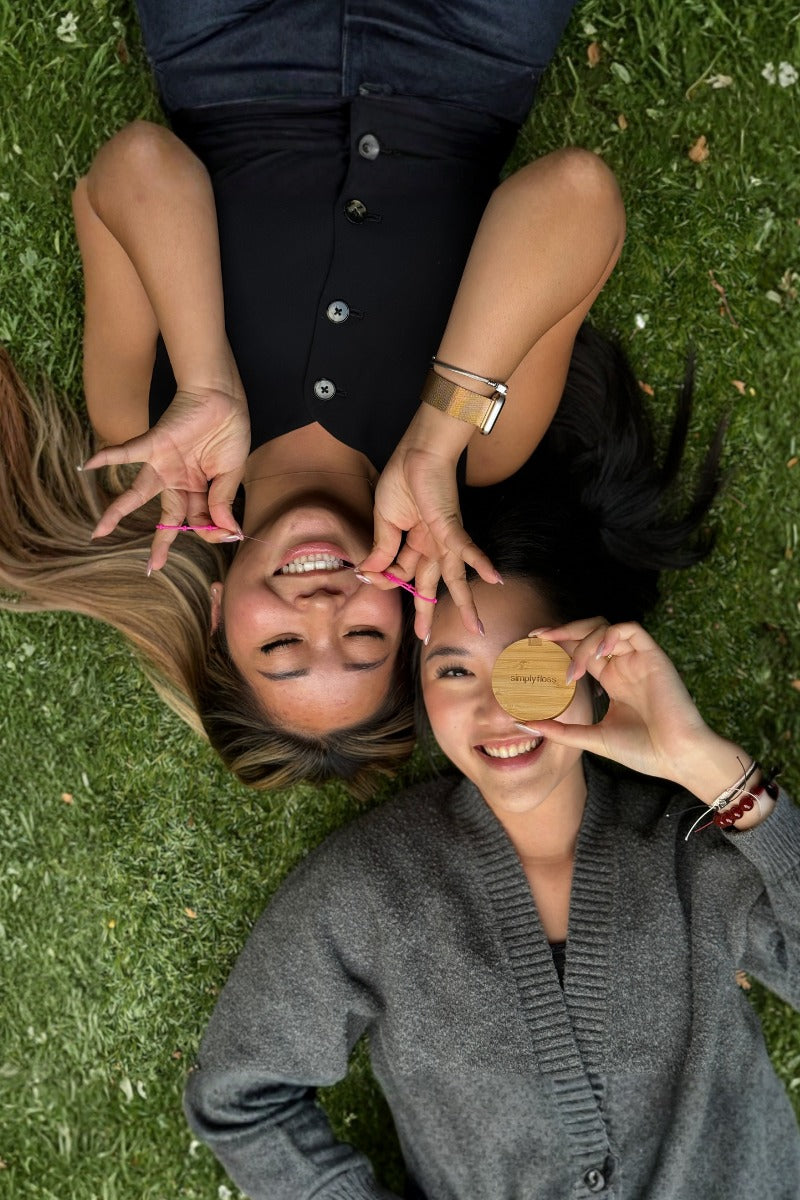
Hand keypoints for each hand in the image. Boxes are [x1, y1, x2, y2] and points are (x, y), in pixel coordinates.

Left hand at [81, 385, 250, 569]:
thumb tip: (228, 531)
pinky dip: (108, 456)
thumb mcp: (231, 473)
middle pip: (167, 517)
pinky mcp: (154, 444)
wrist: (223, 397)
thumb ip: (223, 500)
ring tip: (98, 533)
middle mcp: (177, 481)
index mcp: (198, 489)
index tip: (227, 535)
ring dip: (116, 513)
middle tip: (154, 566)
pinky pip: (127, 452)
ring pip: (136, 494)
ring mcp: (163, 465)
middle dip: (161, 541)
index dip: (212, 531)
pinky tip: (88, 463)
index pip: (199, 519)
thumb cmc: (230, 432)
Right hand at [357, 440, 499, 639]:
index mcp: (414, 542)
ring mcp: (444, 537)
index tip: (369, 580)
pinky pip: (466, 547)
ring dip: (464, 603)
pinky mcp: (451, 526)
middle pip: (431, 584)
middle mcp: (432, 544)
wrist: (417, 452)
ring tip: (475, 627)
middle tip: (424, 637)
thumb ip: (381, 548)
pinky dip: (480, 562)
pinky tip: (495, 579)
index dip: (386, 581)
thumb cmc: (402, 479)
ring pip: (455, 576)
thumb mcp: (384, 520)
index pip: (402, 572)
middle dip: (428, 611)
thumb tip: (369, 572)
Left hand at [518, 619, 743, 793]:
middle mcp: (623, 665)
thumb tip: (526, 724)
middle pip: (589, 630)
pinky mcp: (654, 656)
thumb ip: (563, 730)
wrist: (676, 758)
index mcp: (611, 679)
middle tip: (538, 639)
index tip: (531, 647)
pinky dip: (609, 636)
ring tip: (571, 672)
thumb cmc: (642, 751)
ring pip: (605, 627)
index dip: (557, 643)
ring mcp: (638, 659)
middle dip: (562, 631)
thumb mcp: (593, 738)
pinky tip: (597, 656)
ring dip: (582, 641)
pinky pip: (630, 629)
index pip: (579, 650)